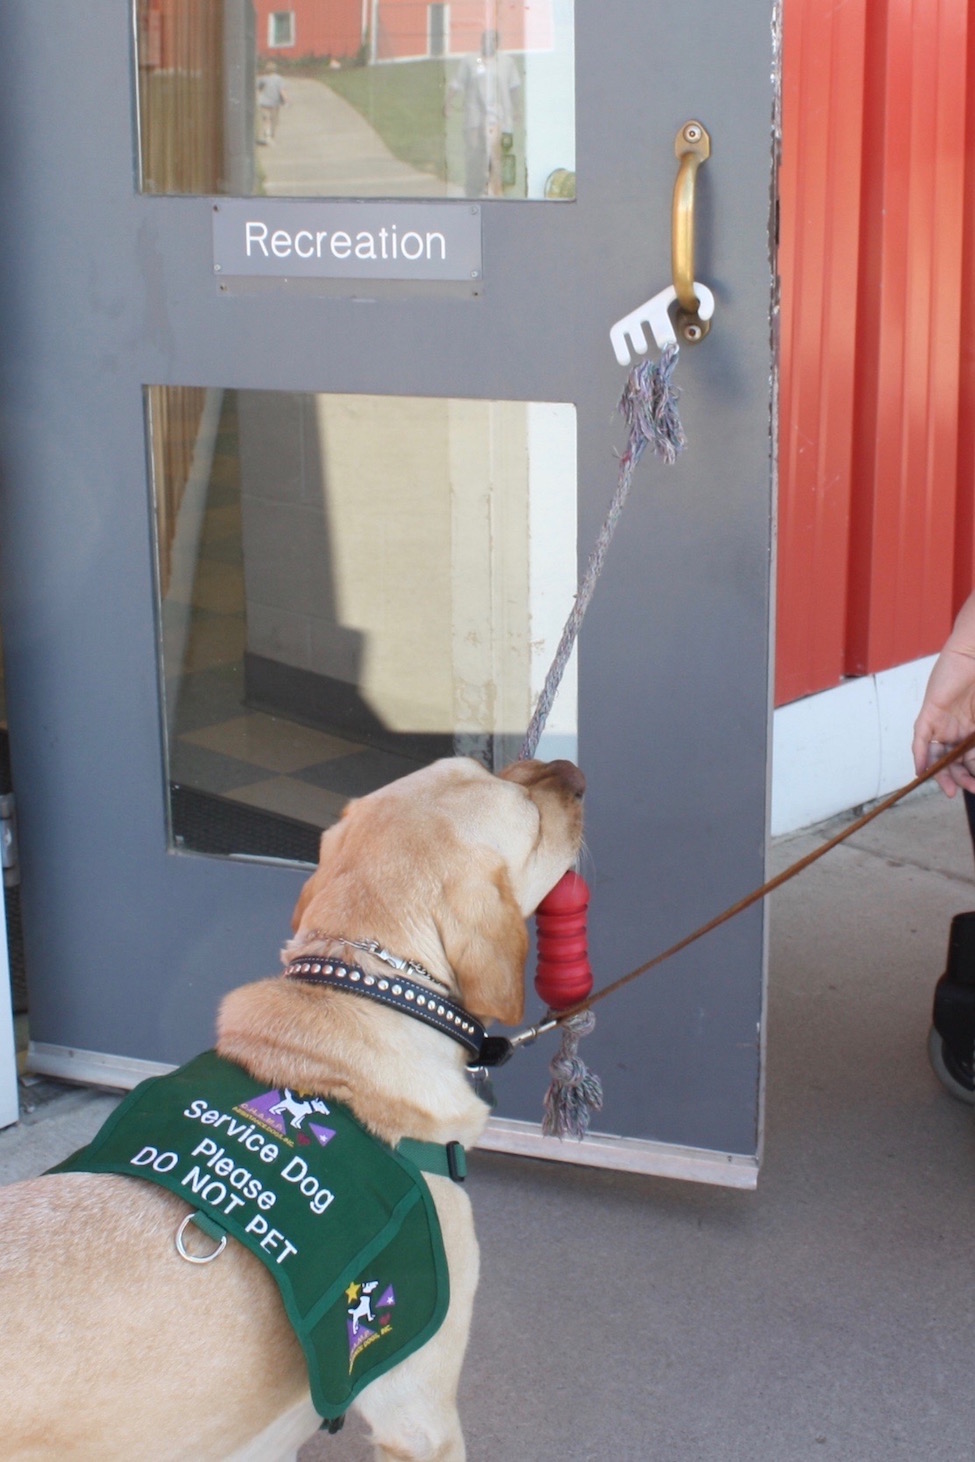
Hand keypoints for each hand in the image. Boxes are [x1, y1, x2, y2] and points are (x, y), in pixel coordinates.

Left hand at [912, 646, 974, 795]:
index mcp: (971, 732)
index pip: (967, 760)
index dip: (970, 775)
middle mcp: (955, 730)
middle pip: (951, 761)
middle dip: (957, 778)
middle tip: (963, 791)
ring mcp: (942, 723)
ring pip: (936, 754)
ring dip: (940, 773)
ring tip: (948, 788)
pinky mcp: (930, 713)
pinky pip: (921, 738)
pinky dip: (920, 755)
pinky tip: (922, 771)